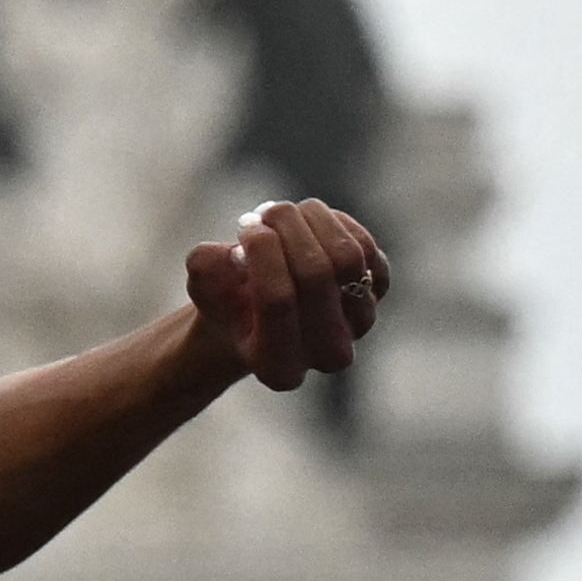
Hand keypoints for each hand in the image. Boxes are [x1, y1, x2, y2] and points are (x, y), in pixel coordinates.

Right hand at [182, 197, 387, 392]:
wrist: (258, 311)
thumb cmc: (227, 300)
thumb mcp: (204, 287)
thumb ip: (207, 271)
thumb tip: (239, 252)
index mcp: (278, 368)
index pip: (277, 300)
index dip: (261, 253)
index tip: (245, 228)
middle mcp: (327, 355)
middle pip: (316, 274)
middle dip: (287, 230)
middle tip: (266, 212)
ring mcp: (359, 325)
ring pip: (347, 256)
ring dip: (313, 222)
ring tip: (284, 213)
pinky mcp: (378, 293)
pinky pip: (367, 248)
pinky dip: (336, 225)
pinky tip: (308, 224)